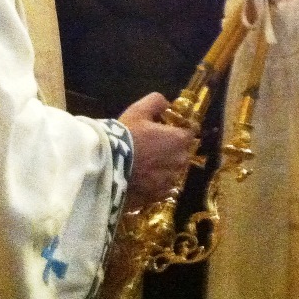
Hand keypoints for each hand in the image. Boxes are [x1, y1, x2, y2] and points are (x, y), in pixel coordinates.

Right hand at [119, 93, 193, 207]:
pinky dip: (156, 182)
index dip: (179, 128)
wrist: (108, 169)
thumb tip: (166, 104)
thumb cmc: (127, 136)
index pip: (190, 132)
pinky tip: (142, 177)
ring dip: (165, 166)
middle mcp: (180, 162)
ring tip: (146, 163)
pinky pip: (162, 186)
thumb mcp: (139, 110)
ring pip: (173, 171)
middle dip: (172, 148)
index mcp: (180, 140)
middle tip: (153, 145)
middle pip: (182, 152)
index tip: (168, 127)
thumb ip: (157, 101)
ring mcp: (170, 182)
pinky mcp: (158, 196)